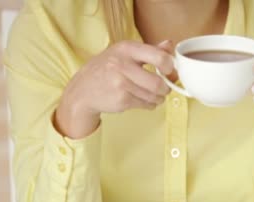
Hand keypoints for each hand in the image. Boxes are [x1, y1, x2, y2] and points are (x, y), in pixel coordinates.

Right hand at [55, 40, 173, 138]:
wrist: (83, 89)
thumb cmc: (107, 69)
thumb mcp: (125, 53)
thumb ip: (150, 50)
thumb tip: (170, 45)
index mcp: (127, 49)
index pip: (159, 57)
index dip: (170, 67)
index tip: (170, 72)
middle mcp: (122, 65)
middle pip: (158, 83)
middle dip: (166, 89)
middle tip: (165, 89)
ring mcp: (121, 84)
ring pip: (153, 96)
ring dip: (158, 98)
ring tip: (153, 95)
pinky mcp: (121, 100)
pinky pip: (146, 104)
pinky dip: (149, 104)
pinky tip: (142, 100)